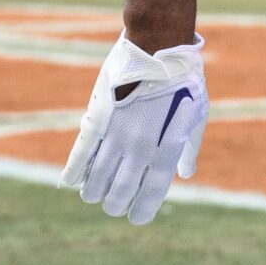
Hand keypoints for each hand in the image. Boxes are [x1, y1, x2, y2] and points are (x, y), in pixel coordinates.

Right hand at [59, 33, 207, 225]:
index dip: (142, 210)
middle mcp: (140, 148)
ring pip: (98, 177)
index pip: (151, 193)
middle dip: (115, 203)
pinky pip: (80, 153)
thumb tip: (185, 174)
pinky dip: (74, 170)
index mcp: (166, 149)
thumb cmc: (184, 81)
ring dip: (93, 191)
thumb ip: (188, 147)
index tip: (136, 217)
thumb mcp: (196, 116)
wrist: (158, 47)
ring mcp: (117, 135)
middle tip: (112, 205)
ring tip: (93, 193)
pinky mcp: (98, 120)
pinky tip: (68, 183)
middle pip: (121, 191)